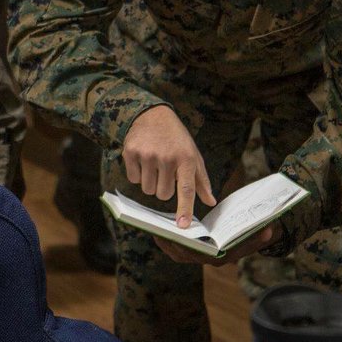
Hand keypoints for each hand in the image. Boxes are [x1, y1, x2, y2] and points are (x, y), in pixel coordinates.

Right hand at [122, 105, 215, 227]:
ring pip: (147, 190)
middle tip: (166, 171)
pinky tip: (143, 159)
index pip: (186, 189)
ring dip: (150, 182)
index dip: (184, 209)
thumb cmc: (177, 140)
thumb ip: (201, 181)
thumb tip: (211, 202)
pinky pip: (133, 179)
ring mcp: (148, 154)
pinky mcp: (131, 152)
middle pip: (163, 194)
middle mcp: (167, 157)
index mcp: (186, 159)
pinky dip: (138, 174)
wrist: (153, 115)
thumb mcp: (193, 156)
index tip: (183, 226)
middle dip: (164, 188)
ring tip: (155, 164)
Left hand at [154, 224, 276, 266]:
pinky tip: (161, 227)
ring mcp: (200, 256)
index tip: (176, 239)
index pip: (200, 256)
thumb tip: (268, 230)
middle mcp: (208, 260)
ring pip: (178, 254)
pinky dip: (168, 241)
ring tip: (155, 228)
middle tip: (157, 232)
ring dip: (166, 243)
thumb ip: (261, 235)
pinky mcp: (194, 251)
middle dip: (170, 245)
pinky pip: (177, 249)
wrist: (250, 239)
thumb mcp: (258, 236)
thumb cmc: (251, 236)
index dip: (186, 249)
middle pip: (184, 255)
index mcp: (220, 258)